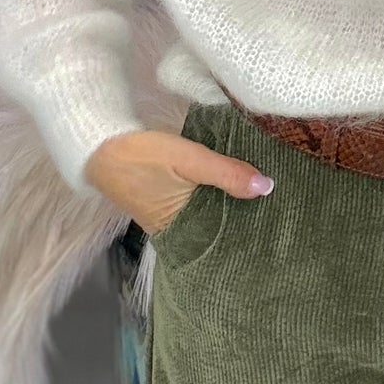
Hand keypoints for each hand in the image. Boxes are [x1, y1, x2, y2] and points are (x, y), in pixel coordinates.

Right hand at [84, 128, 273, 237]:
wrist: (99, 145)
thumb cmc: (141, 156)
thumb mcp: (188, 159)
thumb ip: (227, 173)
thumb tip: (267, 187)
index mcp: (181, 230)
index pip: (225, 239)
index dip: (251, 228)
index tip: (281, 219)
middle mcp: (177, 229)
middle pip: (220, 225)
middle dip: (245, 213)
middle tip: (283, 203)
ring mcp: (172, 215)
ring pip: (211, 211)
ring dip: (232, 201)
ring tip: (269, 192)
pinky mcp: (168, 199)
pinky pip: (200, 201)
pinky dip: (217, 192)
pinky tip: (237, 182)